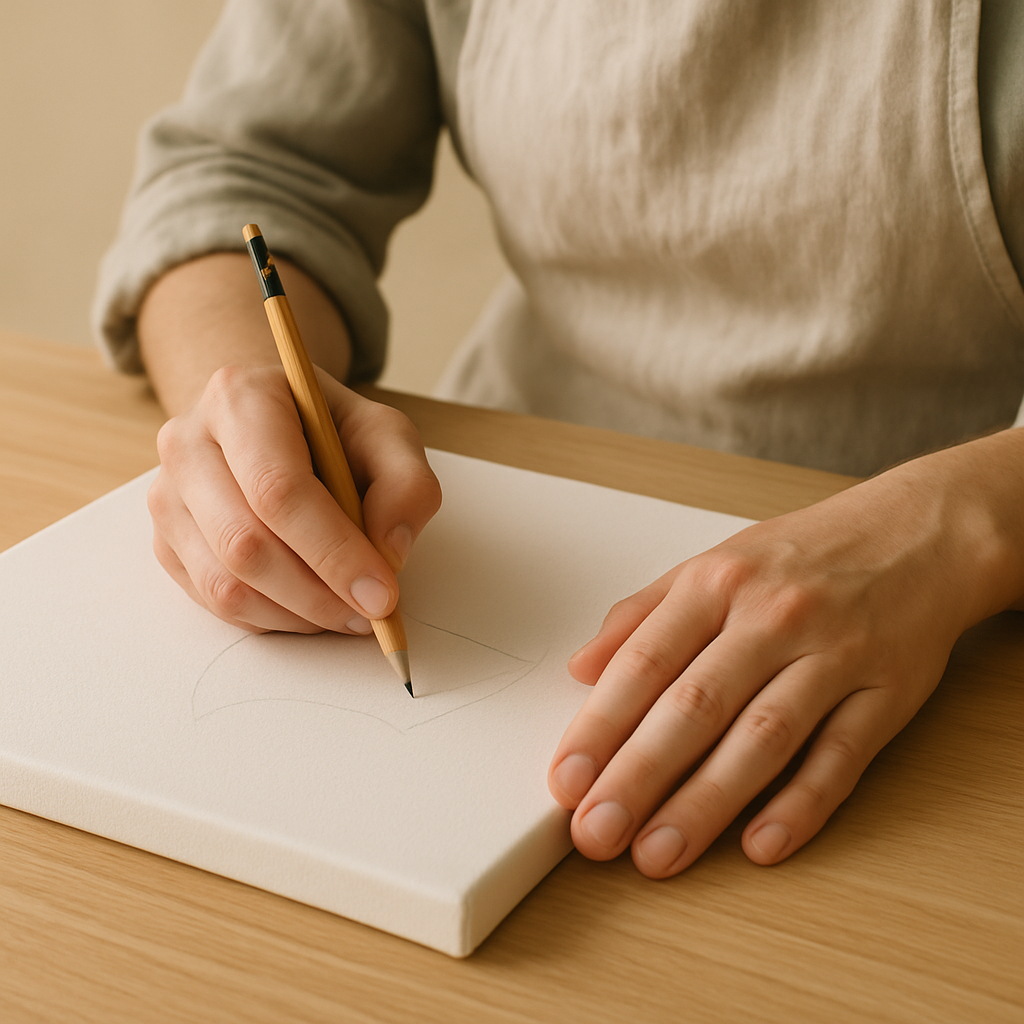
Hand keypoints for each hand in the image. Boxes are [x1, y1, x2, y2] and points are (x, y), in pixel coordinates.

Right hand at [147, 364, 440, 633]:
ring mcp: (168, 497)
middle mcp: (188, 444)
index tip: (381, 595)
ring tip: (346, 611)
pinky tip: (309, 604)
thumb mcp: (387, 436)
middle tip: (370, 614)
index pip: (279, 489)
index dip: (334, 551)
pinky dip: (272, 618)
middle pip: (245, 543)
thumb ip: (406, 485)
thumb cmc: (331, 431)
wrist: (275, 427)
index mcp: (241, 399)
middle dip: (318, 593)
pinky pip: (213, 602)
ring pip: (225, 584)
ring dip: (297, 614)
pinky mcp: (166, 542)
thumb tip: (389, 553)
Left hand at [548, 443, 1023, 876]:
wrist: (917, 534)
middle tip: (596, 832)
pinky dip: (802, 805)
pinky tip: (761, 845)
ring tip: (658, 854)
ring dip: (706, 803)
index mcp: (718, 583)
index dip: (600, 726)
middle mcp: (772, 617)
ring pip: (762, 739)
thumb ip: (642, 616)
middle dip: (639, 776)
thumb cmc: (801, 556)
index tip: (567, 779)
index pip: (645, 662)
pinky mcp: (886, 693)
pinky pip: (840, 757)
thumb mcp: (712, 564)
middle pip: (695, 707)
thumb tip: (580, 668)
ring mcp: (834, 655)